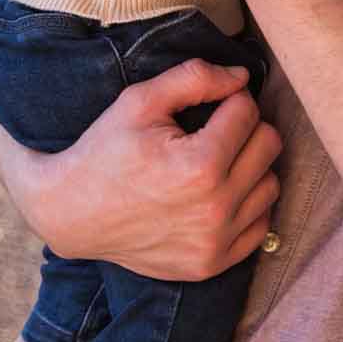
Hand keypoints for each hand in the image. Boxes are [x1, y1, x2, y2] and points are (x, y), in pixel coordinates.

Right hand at [8, 59, 282, 276]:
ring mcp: (215, 242)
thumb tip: (242, 77)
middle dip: (245, 128)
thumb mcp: (141, 101)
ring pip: (271, 184)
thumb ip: (196, 77)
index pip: (248, 111)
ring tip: (215, 161)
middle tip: (213, 129)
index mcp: (200, 165)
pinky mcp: (212, 264)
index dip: (228, 99)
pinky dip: (246, 204)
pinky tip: (217, 193)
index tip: (206, 106)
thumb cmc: (105, 150)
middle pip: (269, 145)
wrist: (71, 212)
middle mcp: (215, 208)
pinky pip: (260, 225)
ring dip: (250, 166)